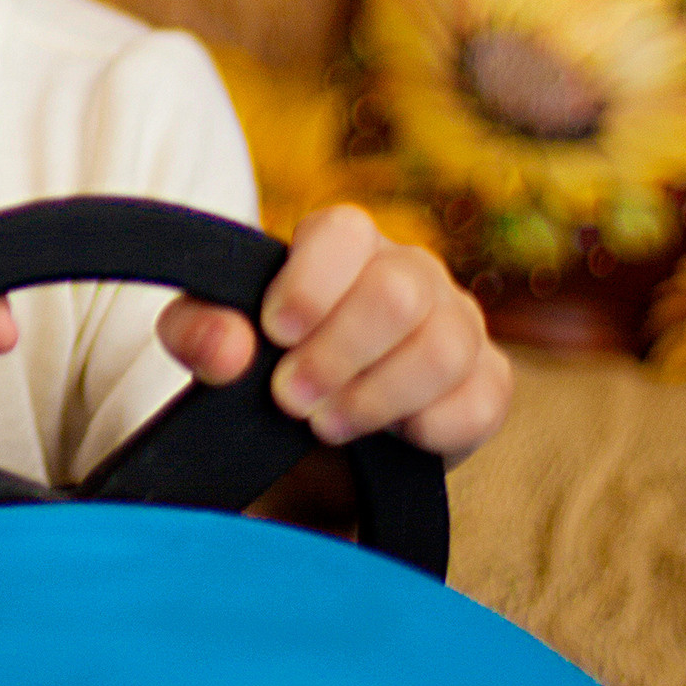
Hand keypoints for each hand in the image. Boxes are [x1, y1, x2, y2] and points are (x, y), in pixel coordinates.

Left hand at [157, 203, 509, 459]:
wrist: (308, 455)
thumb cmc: (265, 377)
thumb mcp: (215, 352)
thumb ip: (199, 332)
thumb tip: (229, 345)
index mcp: (343, 245)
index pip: (343, 230)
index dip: (309, 285)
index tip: (276, 334)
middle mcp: (409, 272)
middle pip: (398, 293)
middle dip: (337, 355)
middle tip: (291, 398)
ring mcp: (456, 323)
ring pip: (443, 347)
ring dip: (375, 397)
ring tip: (328, 424)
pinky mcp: (485, 381)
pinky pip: (481, 400)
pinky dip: (430, 428)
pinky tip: (390, 439)